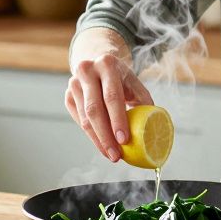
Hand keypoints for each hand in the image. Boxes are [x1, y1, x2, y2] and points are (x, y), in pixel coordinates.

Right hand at [65, 29, 153, 162]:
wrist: (97, 64)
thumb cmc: (121, 78)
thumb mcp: (134, 83)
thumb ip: (144, 101)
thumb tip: (153, 126)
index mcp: (107, 64)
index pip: (111, 96)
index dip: (118, 119)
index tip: (124, 140)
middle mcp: (87, 71)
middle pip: (94, 109)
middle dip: (106, 136)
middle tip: (116, 155)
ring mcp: (74, 83)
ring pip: (85, 118)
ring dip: (98, 140)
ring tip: (111, 155)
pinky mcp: (68, 96)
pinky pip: (79, 121)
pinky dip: (91, 136)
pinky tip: (102, 145)